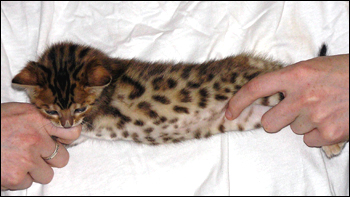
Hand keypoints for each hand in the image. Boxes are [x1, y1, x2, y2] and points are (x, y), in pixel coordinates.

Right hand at [1, 102, 81, 190]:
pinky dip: (17, 180)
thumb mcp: (17, 112)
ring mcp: (26, 158)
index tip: (62, 141)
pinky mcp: (15, 176)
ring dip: (34, 171)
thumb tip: (57, 130)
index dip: (69, 139)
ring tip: (16, 161)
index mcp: (37, 118)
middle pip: (62, 158)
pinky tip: (5, 167)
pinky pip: (26, 184)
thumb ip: (38, 120)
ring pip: (46, 174)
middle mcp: (36, 138)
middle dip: (50, 159)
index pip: (72, 131)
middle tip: (36, 155)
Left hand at [225, 54, 348, 146]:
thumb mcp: (312, 68)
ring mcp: (316, 116)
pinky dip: (318, 134)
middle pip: (269, 123)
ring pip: (292, 130)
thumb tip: (268, 98)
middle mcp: (302, 95)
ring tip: (323, 109)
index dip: (238, 102)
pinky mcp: (330, 133)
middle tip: (295, 110)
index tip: (229, 113)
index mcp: (296, 74)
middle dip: (277, 120)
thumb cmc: (344, 72)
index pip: (256, 88)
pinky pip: (309, 141)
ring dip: (303, 123)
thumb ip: (288, 81)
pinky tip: (332, 119)